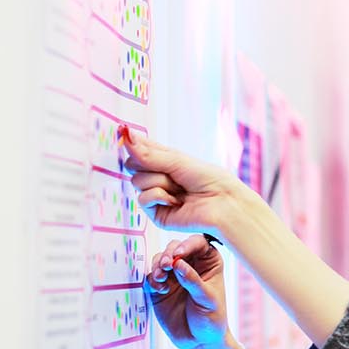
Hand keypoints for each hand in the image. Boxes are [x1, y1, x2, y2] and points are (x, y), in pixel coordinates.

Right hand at [120, 127, 247, 237]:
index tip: (126, 135)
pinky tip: (177, 201)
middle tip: (172, 172)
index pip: (141, 149)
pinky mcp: (156, 214)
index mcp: (165, 162)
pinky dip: (159, 196)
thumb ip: (149, 153)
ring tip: (180, 189)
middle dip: (151, 166)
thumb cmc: (209, 179)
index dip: (134, 144)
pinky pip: (142, 199)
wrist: (223, 203)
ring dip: (160, 182)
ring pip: (137, 182)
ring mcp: (157, 196)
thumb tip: (125, 136)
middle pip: (133, 165)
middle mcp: (159, 178)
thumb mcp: (178, 160)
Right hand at [145, 235, 235, 348]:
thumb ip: (192, 280)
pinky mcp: (160, 288)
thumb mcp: (207, 299)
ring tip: (162, 277)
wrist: (199, 342)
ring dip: (158, 265)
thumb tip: (178, 263)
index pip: (198, 243)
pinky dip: (153, 279)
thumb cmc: (212, 319)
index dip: (188, 244)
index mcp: (209, 263)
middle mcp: (190, 265)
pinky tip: (160, 289)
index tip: (179, 254)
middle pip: (175, 247)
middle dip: (169, 253)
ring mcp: (174, 276)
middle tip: (167, 265)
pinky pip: (151, 276)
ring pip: (161, 259)